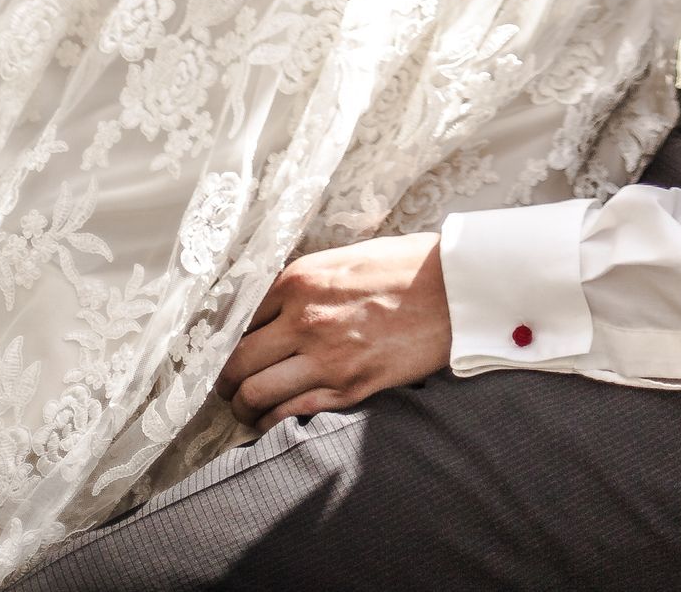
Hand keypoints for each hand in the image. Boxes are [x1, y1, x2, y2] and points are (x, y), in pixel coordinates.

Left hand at [219, 234, 450, 430]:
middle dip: (225, 380)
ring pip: (255, 395)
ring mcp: (325, 358)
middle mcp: (304, 318)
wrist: (455, 289)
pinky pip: (289, 415)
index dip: (228, 340)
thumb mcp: (345, 259)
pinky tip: (271, 421)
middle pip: (237, 362)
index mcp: (300, 279)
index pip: (238, 319)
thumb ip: (305, 283)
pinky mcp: (348, 389)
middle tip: (227, 386)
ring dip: (242, 407)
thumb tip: (272, 309)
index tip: (227, 352)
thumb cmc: (405, 266)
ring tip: (245, 408)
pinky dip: (270, 423)